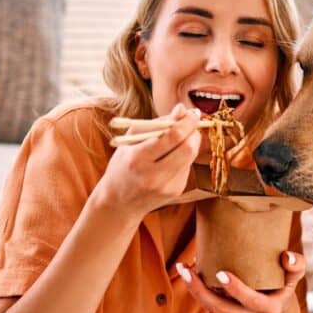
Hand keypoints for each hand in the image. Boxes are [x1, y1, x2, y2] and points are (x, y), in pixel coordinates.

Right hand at [95, 103, 201, 217]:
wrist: (119, 203)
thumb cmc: (123, 165)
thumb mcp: (130, 140)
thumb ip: (156, 123)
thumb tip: (182, 109)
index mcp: (137, 158)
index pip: (172, 136)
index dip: (187, 122)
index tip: (192, 112)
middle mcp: (153, 175)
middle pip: (188, 148)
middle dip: (194, 131)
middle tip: (192, 122)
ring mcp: (166, 186)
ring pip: (191, 157)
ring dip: (191, 142)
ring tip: (180, 137)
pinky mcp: (175, 192)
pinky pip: (187, 167)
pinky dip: (185, 157)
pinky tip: (173, 156)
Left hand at [176, 251, 305, 312]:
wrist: (277, 312)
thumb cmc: (284, 286)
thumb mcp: (295, 277)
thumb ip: (297, 266)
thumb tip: (287, 256)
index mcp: (269, 309)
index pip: (251, 301)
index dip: (236, 290)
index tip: (221, 274)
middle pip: (223, 309)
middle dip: (202, 291)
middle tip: (188, 270)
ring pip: (211, 308)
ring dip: (194, 290)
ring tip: (183, 268)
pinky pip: (209, 304)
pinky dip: (197, 289)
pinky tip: (189, 270)